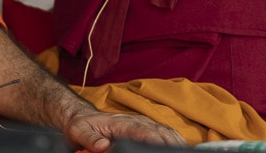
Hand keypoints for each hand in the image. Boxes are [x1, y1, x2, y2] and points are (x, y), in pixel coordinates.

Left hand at [63, 107, 186, 151]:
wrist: (81, 116)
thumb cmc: (81, 125)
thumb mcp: (79, 132)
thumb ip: (91, 139)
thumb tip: (103, 146)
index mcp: (121, 123)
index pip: (143, 131)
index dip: (156, 139)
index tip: (166, 147)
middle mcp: (134, 120)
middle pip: (159, 130)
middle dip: (172, 141)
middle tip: (183, 151)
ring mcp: (140, 122)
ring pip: (163, 129)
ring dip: (175, 139)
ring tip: (185, 149)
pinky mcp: (142, 126)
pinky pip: (161, 130)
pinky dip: (171, 136)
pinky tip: (178, 143)